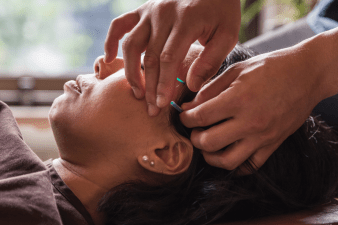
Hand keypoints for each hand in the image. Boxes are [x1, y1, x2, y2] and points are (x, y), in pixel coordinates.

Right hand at [104, 0, 240, 115]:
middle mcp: (163, 14)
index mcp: (186, 20)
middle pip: (149, 57)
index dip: (163, 84)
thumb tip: (191, 86)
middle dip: (149, 86)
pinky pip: (120, 24)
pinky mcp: (143, 9)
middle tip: (150, 109)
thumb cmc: (221, 11)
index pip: (168, 59)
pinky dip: (111, 40)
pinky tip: (109, 58)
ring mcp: (150, 11)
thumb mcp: (228, 34)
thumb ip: (211, 61)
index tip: (161, 105)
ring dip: (130, 71)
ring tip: (136, 92)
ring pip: (131, 44)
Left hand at [179, 47, 323, 172]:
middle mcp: (250, 122)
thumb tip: (188, 106)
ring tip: (207, 145)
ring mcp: (263, 137)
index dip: (185, 118)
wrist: (307, 74)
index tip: (184, 116)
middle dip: (194, 138)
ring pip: (227, 161)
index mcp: (238, 99)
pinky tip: (227, 154)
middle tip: (193, 130)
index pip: (200, 117)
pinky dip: (235, 165)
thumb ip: (209, 89)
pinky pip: (250, 166)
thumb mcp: (236, 70)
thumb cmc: (270, 67)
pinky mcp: (273, 144)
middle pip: (208, 142)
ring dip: (210, 156)